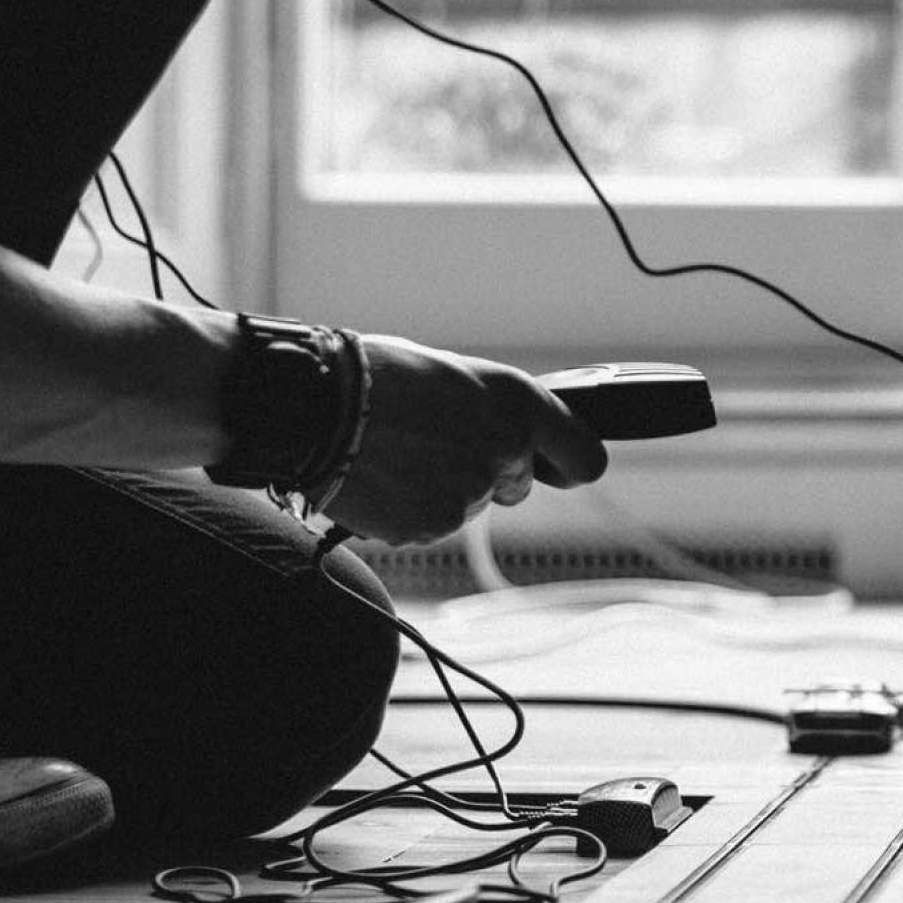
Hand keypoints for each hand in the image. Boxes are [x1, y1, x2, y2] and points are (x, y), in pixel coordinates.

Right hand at [321, 338, 609, 545]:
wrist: (319, 408)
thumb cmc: (378, 377)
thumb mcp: (455, 376)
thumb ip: (491, 412)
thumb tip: (498, 432)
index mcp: (518, 403)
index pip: (584, 454)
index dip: (570, 464)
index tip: (562, 470)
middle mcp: (506, 449)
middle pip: (517, 482)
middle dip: (488, 472)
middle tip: (436, 445)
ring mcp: (472, 494)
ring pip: (469, 503)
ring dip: (441, 488)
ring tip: (396, 453)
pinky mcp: (434, 526)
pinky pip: (431, 524)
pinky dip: (410, 509)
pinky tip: (383, 478)